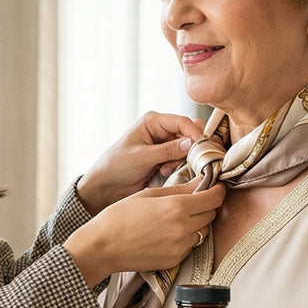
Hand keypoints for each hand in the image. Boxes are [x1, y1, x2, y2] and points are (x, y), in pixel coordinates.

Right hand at [65, 177, 224, 286]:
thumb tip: (200, 182)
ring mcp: (180, 247)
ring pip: (201, 231)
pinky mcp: (175, 261)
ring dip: (196, 223)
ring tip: (175, 217)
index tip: (216, 186)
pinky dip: (184, 238)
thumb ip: (179, 189)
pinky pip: (189, 246)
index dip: (217, 190)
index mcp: (176, 208)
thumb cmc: (119, 217)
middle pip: (210, 215)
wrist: (102, 247)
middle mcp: (182, 229)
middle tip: (194, 199)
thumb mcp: (148, 195)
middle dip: (206, 206)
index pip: (213, 199)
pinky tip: (166, 233)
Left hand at [75, 112, 204, 213]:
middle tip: (186, 161)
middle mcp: (161, 130)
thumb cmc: (116, 165)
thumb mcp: (142, 157)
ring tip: (165, 169)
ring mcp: (165, 145)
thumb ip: (167, 150)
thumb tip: (191, 144)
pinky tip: (164, 173)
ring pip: (188, 148)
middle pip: (189, 133)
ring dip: (183, 159)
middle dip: (191, 148)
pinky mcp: (166, 159)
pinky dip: (179, 167)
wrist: (106, 185)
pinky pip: (182, 160)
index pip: (182, 122)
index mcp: (153, 121)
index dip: (194, 133)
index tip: (200, 148)